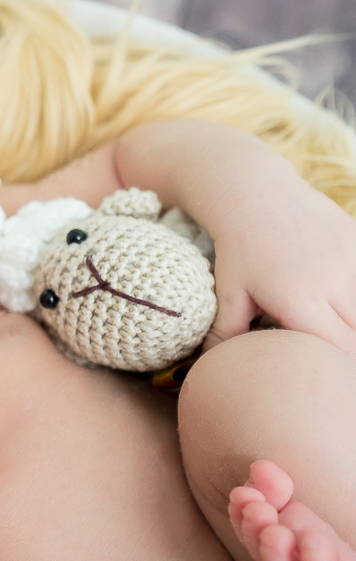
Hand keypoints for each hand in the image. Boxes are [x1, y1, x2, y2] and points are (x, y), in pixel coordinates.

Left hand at [199, 157, 355, 355]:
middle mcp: (335, 282)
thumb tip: (219, 365)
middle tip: (327, 350)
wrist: (255, 193)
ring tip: (331, 319)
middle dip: (347, 346)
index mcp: (301, 301)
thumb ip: (227, 334)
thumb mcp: (228, 293)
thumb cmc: (237, 249)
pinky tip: (339, 298)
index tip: (322, 366)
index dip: (334, 363)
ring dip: (352, 316)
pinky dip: (355, 292)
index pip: (340, 349)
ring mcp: (353, 259)